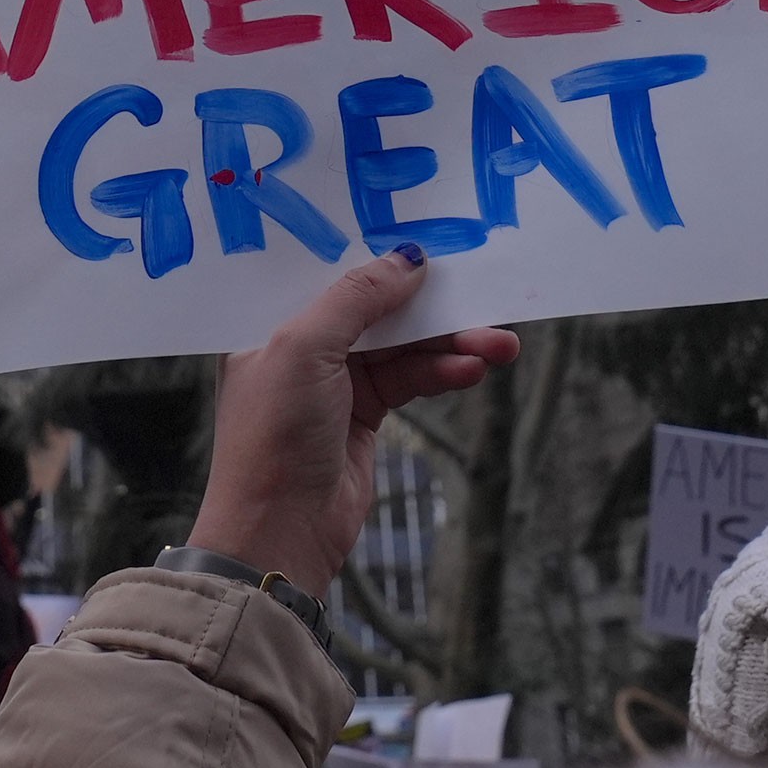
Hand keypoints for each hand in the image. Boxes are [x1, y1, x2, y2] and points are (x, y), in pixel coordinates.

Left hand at [187, 250, 515, 598]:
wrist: (279, 532)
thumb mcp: (305, 348)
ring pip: (403, 346)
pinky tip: (472, 368)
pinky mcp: (364, 416)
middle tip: (483, 294)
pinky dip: (442, 371)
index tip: (427, 234)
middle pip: (375, 309)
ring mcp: (334, 383)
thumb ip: (357, 298)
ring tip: (499, 345)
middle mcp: (301, 347)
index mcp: (269, 323)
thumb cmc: (274, 435)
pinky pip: (411, 378)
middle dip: (430, 303)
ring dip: (450, 342)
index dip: (374, 255)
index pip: (327, 273)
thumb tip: (409, 259)